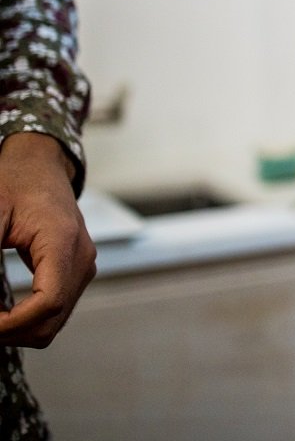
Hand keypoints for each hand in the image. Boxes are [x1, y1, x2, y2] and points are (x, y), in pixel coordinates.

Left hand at [0, 132, 96, 347]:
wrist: (41, 166)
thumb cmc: (17, 182)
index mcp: (64, 242)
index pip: (49, 301)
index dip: (12, 323)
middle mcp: (82, 259)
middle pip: (52, 320)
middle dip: (12, 332)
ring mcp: (83, 266)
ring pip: (55, 322)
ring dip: (19, 329)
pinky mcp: (77, 271)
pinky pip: (56, 310)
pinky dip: (28, 319)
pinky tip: (2, 311)